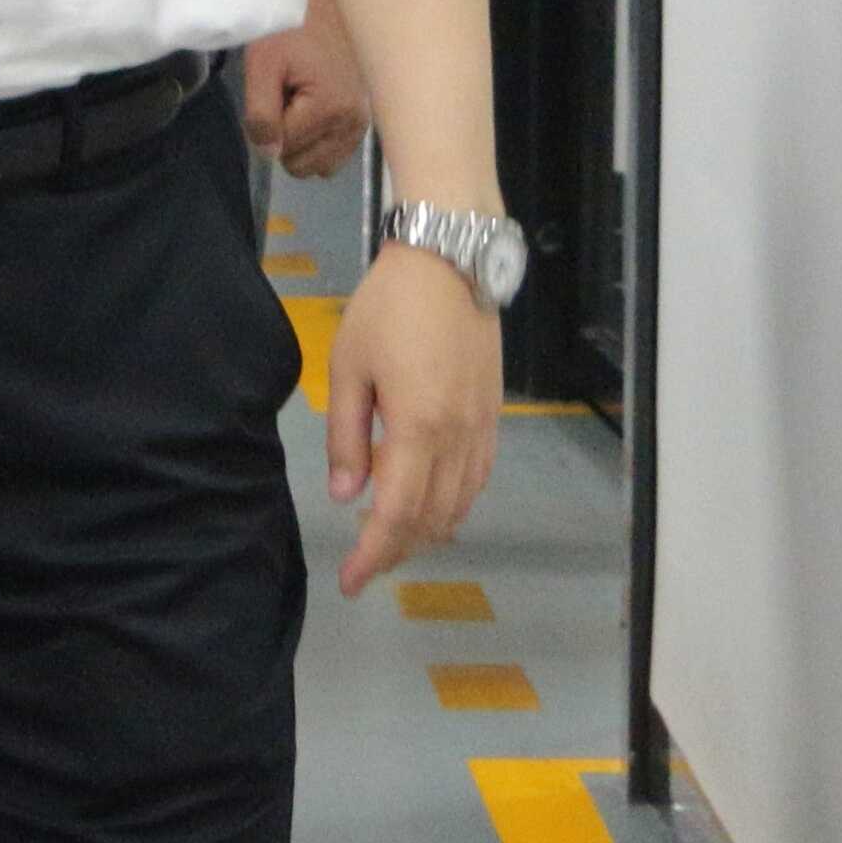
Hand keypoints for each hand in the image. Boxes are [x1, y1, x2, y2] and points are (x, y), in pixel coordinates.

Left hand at [240, 10, 372, 178]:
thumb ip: (261, 114)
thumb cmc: (285, 28)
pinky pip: (337, 152)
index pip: (284, 148)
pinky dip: (320, 141)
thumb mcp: (262, 65)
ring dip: (303, 141)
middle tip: (286, 95)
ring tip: (299, 100)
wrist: (316, 1)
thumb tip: (269, 154)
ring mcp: (363, 121)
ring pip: (321, 164)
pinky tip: (313, 109)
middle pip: (303, 164)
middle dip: (286, 136)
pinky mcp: (365, 117)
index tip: (273, 90)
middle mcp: (354, 121)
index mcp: (331, 108)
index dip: (267, 124)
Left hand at [322, 246, 500, 599]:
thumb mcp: (348, 367)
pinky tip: (433, 504)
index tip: (349, 582)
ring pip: (459, 505)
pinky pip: (477, 479)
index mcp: (417, 429)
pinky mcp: (495, 415)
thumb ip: (347, 436)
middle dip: (396, 551)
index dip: (372, 555)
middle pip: (431, 520)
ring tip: (391, 539)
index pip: (396, 515)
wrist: (450, 260)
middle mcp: (457, 438)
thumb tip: (347, 495)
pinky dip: (454, 505)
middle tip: (363, 563)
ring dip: (426, 532)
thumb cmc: (389, 307)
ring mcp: (482, 428)